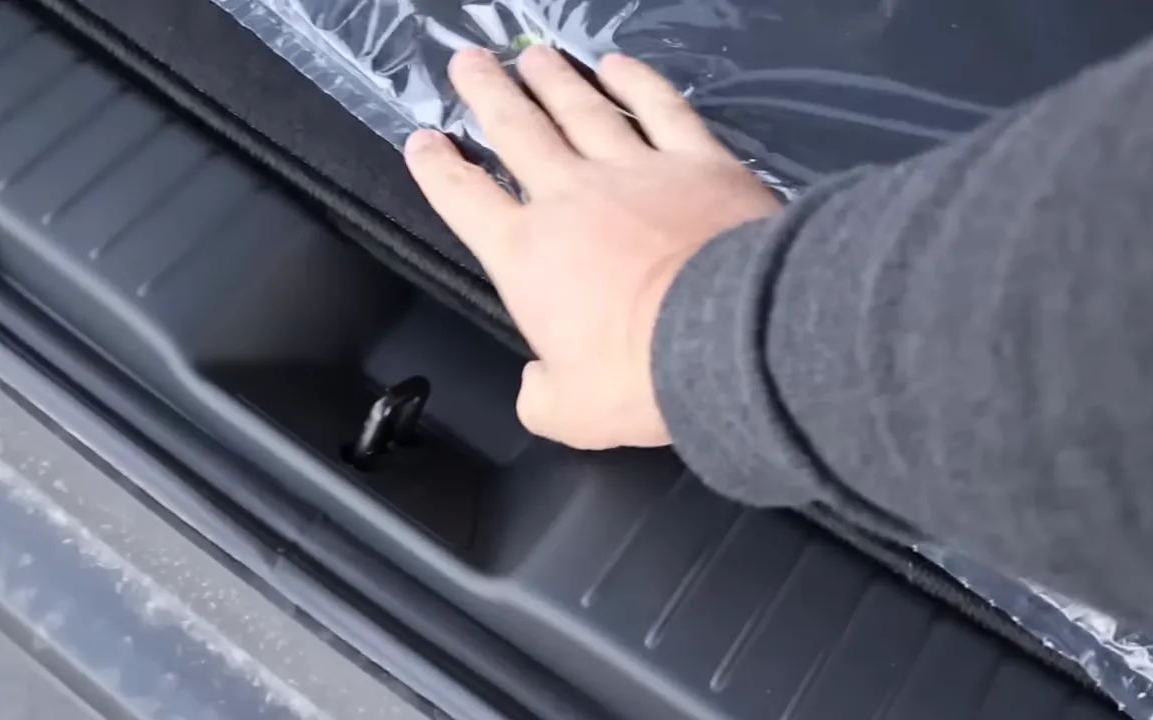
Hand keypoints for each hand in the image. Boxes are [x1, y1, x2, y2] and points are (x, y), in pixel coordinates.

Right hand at [404, 47, 780, 448]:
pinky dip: (637, 82)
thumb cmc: (642, 374)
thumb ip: (540, 395)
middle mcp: (573, 196)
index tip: (423, 140)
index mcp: (528, 254)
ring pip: (582, 110)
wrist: (729, 338)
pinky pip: (660, 109)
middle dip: (488, 93)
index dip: (438, 169)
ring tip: (531, 55)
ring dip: (553, 80)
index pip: (467, 200)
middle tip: (467, 60)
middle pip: (518, 131)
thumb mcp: (571, 412)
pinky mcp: (698, 160)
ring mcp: (636, 169)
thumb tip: (535, 386)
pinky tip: (617, 64)